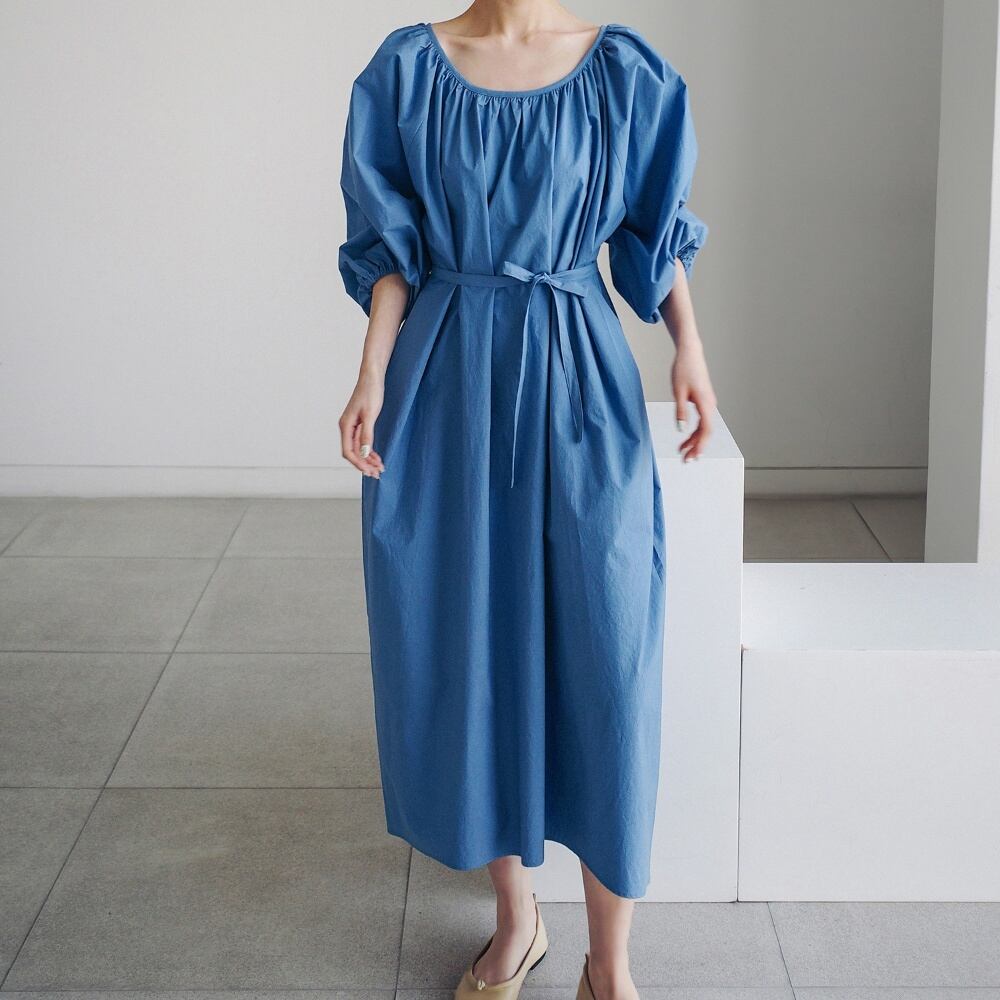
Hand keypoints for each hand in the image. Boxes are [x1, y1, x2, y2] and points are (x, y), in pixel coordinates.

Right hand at [340, 370, 385, 478]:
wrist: (373, 376)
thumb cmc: (371, 392)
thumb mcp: (370, 414)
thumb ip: (366, 435)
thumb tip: (364, 453)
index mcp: (345, 425)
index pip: (348, 451)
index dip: (358, 463)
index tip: (369, 471)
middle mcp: (347, 427)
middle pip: (353, 452)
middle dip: (364, 464)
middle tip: (377, 474)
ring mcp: (353, 426)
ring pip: (358, 448)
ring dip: (368, 459)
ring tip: (379, 468)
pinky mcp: (360, 424)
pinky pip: (362, 442)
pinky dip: (369, 451)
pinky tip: (377, 457)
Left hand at [672, 340, 715, 461]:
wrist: (690, 353)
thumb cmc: (683, 370)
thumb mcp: (678, 392)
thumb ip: (680, 412)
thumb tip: (681, 430)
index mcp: (705, 403)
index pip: (706, 431)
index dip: (700, 446)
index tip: (692, 457)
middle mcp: (710, 405)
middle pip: (706, 432)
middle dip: (696, 447)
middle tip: (686, 461)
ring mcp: (708, 403)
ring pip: (704, 427)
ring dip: (694, 441)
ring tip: (683, 452)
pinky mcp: (704, 401)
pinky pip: (702, 421)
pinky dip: (694, 431)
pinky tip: (685, 439)